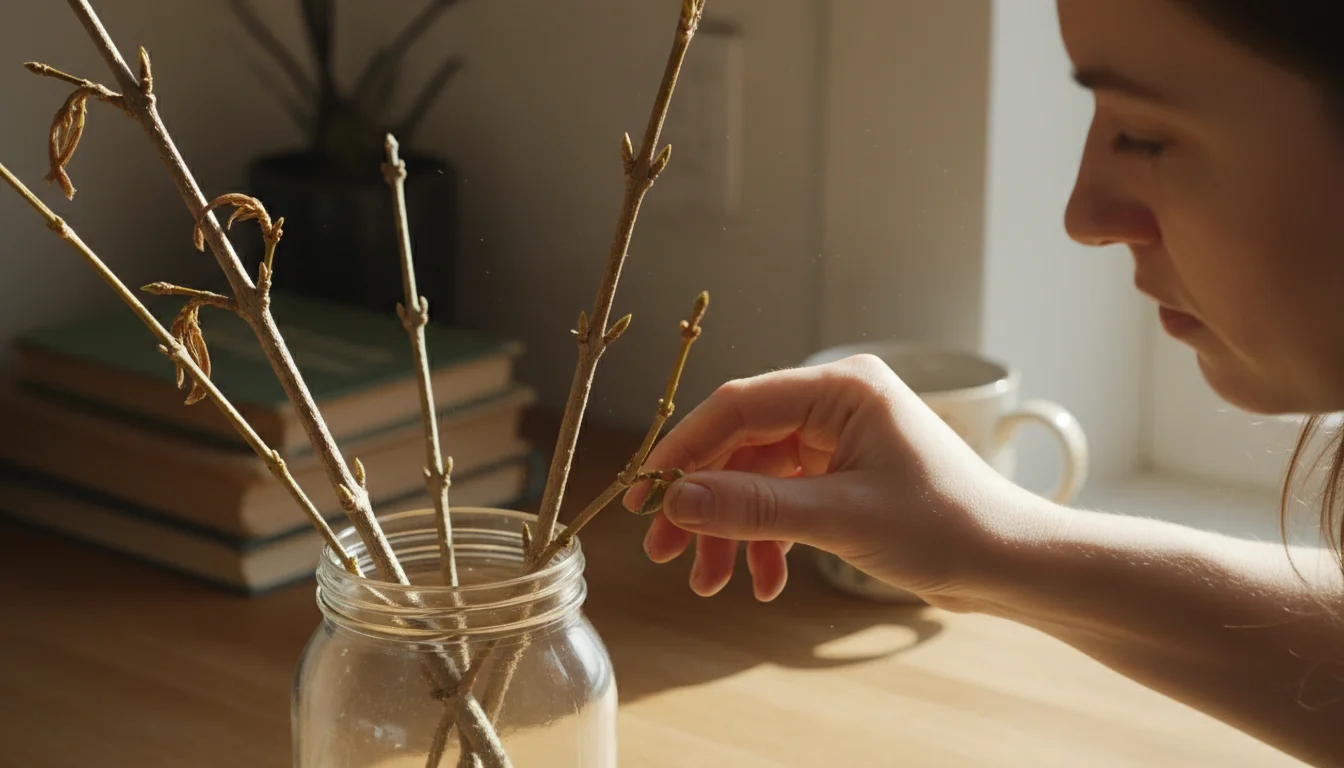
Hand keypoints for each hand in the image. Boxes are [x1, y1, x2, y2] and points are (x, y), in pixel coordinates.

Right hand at [622, 354, 1032, 605]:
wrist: (1011, 564)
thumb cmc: (947, 527)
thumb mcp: (841, 519)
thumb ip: (755, 507)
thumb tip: (679, 500)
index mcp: (841, 389)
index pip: (738, 406)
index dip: (683, 450)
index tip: (645, 493)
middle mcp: (835, 404)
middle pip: (740, 445)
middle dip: (704, 503)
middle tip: (665, 550)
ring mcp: (838, 439)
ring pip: (756, 479)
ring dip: (731, 531)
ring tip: (710, 584)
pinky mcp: (843, 473)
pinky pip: (784, 500)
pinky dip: (766, 540)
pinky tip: (765, 582)